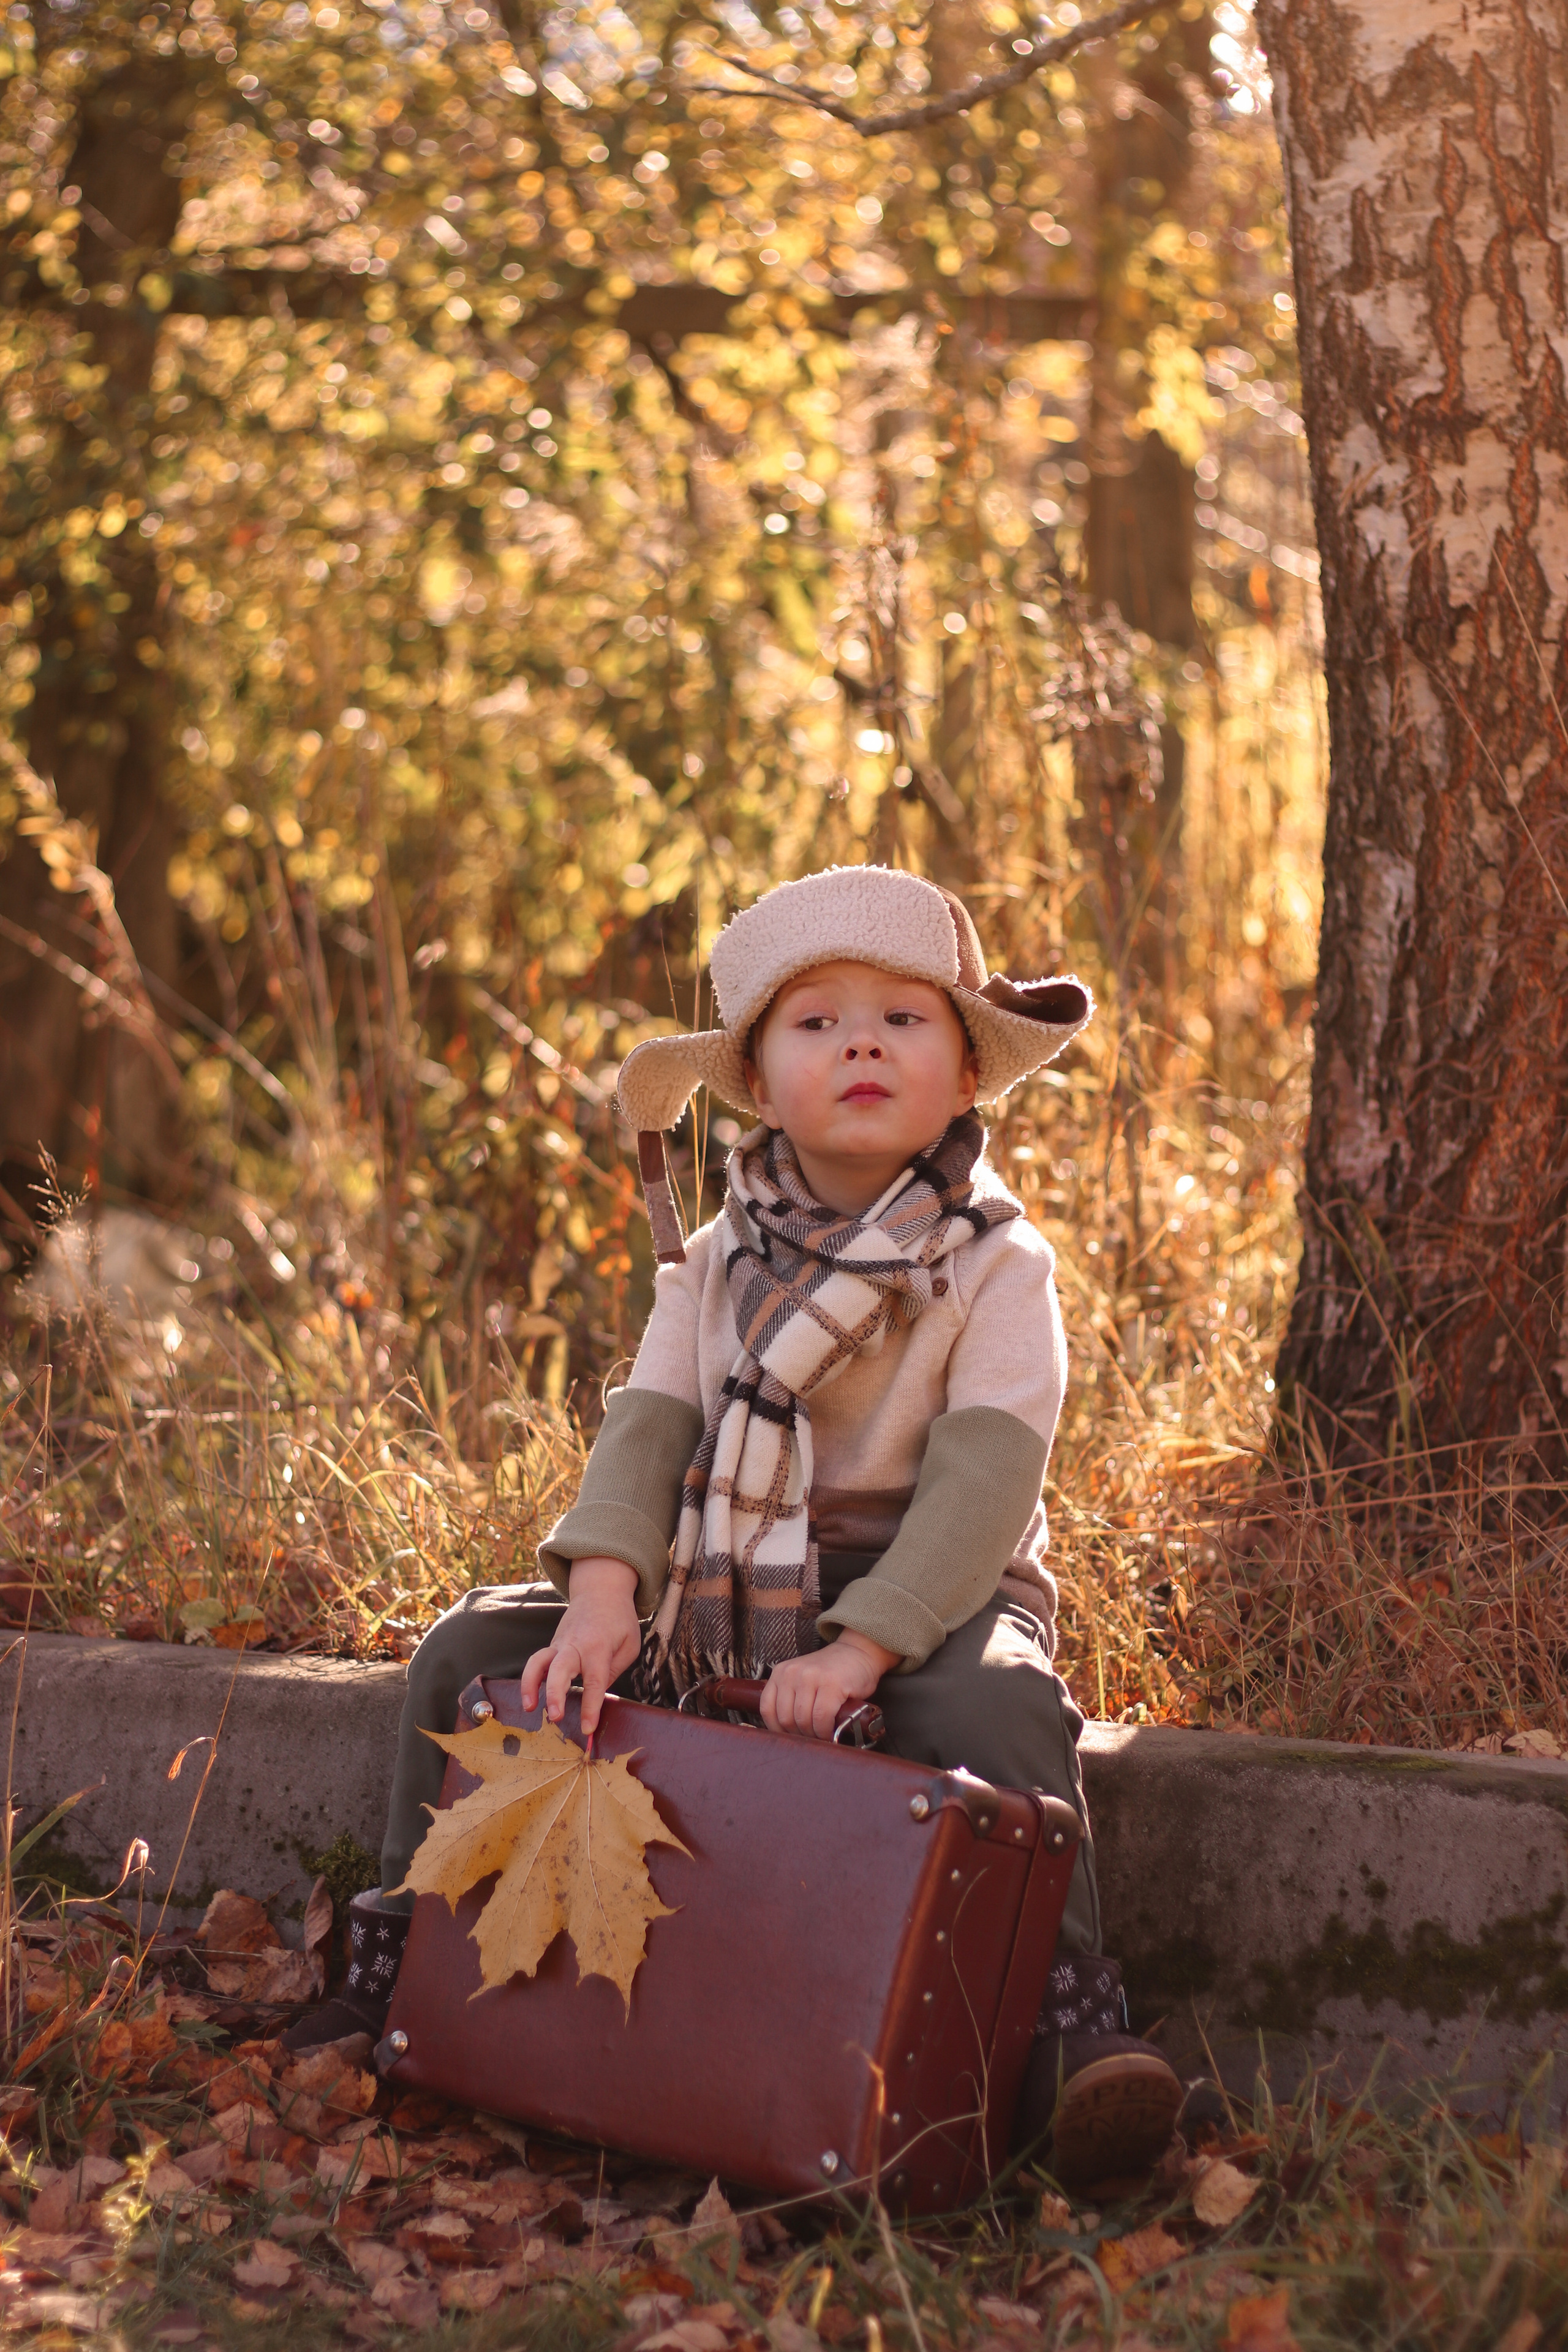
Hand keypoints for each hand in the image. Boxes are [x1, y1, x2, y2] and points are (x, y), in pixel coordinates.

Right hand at [520, 1557, 640, 1736]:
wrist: (600, 1589)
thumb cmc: (619, 1619)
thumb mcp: (629, 1645)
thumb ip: (613, 1671)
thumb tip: (597, 1694)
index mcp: (598, 1646)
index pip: (594, 1681)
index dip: (590, 1706)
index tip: (587, 1728)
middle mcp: (574, 1645)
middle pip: (558, 1669)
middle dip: (554, 1694)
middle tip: (554, 1717)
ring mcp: (559, 1644)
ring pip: (537, 1662)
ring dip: (529, 1685)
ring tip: (528, 1707)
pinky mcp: (552, 1646)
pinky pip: (538, 1662)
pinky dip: (531, 1679)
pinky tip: (531, 1697)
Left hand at [760, 1631, 897, 1741]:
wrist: (858, 1653)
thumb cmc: (831, 1673)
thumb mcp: (802, 1681)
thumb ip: (790, 1699)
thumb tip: (785, 1734)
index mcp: (781, 1672)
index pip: (767, 1709)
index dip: (778, 1729)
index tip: (792, 1737)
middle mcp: (792, 1673)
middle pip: (786, 1718)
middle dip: (799, 1735)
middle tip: (811, 1738)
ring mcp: (812, 1677)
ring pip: (803, 1720)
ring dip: (814, 1735)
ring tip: (822, 1735)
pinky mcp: (832, 1684)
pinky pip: (822, 1718)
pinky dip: (826, 1731)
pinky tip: (831, 1731)